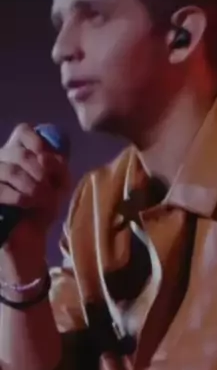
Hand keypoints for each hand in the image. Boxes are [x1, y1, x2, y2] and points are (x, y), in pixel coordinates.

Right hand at [0, 123, 69, 269]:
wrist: (29, 238)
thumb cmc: (42, 209)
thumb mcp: (58, 186)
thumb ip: (58, 167)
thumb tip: (44, 157)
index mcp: (19, 153)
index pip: (23, 131)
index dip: (37, 141)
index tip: (48, 160)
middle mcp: (2, 160)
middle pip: (19, 152)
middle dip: (40, 172)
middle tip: (49, 191)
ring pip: (10, 169)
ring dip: (32, 186)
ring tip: (42, 200)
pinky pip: (1, 189)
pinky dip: (19, 196)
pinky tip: (27, 205)